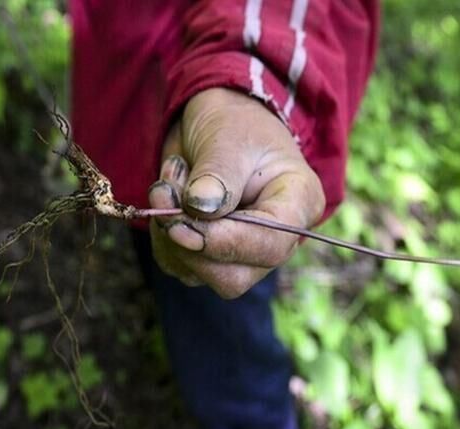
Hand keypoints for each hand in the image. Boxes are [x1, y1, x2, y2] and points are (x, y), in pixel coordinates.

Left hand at [148, 88, 325, 297]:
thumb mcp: (229, 138)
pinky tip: (170, 195)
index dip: (225, 242)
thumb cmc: (234, 123)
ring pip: (199, 274)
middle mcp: (275, 239)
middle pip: (235, 276)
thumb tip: (199, 208)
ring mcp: (243, 253)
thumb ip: (217, 174)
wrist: (217, 122)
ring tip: (171, 181)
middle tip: (165, 193)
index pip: (270, 245)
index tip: (182, 223)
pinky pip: (177, 263)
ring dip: (169, 231)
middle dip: (188, 242)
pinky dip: (161, 234)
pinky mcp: (210, 256)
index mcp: (298, 205)